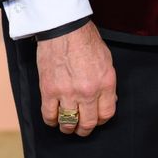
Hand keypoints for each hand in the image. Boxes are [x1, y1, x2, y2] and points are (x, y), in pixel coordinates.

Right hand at [37, 21, 116, 136]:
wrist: (64, 28)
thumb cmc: (86, 40)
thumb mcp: (107, 60)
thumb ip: (107, 82)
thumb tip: (109, 99)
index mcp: (105, 82)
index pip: (107, 114)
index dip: (101, 120)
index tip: (97, 120)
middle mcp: (88, 91)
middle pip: (88, 123)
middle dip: (85, 129)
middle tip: (82, 128)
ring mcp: (67, 92)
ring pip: (68, 123)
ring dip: (68, 128)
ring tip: (67, 126)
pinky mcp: (49, 90)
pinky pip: (49, 115)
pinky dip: (52, 120)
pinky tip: (54, 118)